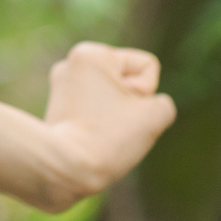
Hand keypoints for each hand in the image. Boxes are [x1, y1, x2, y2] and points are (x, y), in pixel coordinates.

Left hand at [38, 42, 176, 208]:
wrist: (65, 166)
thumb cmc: (109, 137)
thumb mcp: (154, 116)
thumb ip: (162, 103)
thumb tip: (140, 108)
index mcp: (91, 53)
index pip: (146, 66)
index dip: (146, 92)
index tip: (124, 108)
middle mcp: (71, 62)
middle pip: (128, 81)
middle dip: (130, 104)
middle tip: (111, 123)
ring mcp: (62, 85)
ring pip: (114, 99)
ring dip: (117, 116)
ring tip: (100, 132)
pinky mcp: (58, 107)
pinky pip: (97, 112)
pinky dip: (101, 125)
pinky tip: (89, 137)